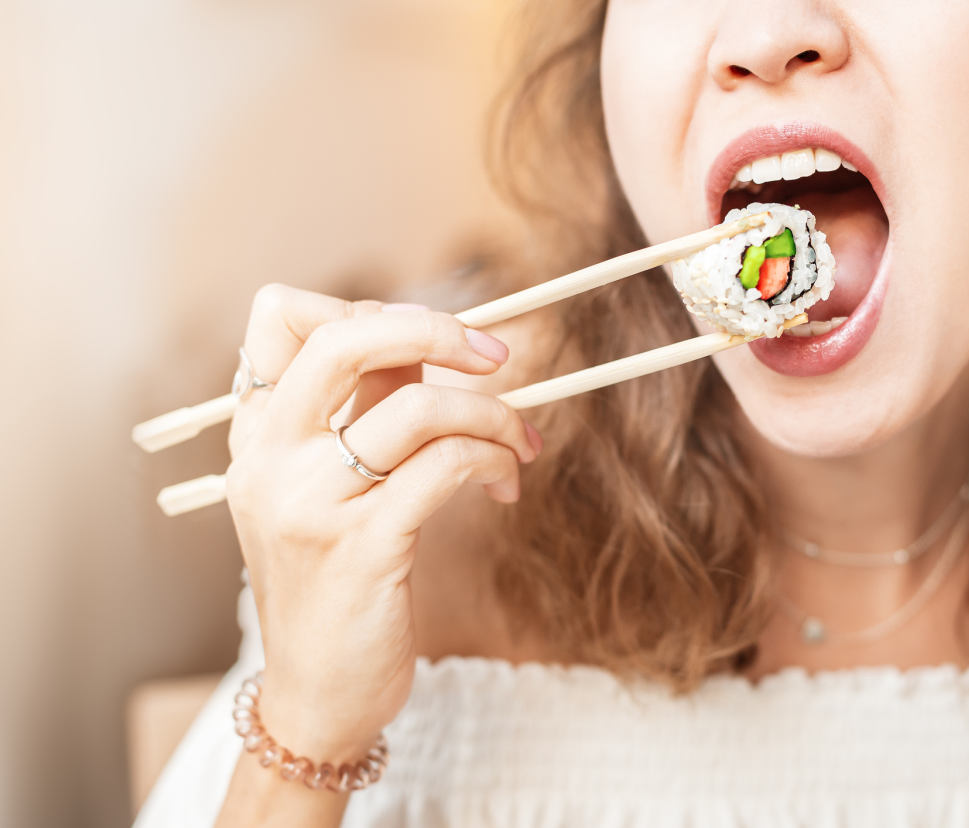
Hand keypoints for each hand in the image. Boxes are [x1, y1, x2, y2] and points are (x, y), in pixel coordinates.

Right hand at [225, 285, 539, 762]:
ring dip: (493, 414)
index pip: (280, 316)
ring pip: (418, 406)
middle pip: (345, 338)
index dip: (363, 306)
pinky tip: (506, 482)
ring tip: (519, 445)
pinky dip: (494, 459)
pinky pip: (447, 465)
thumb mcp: (326, 488)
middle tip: (496, 357)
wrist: (317, 693)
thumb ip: (361, 410)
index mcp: (255, 434)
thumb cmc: (334, 583)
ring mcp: (311, 503)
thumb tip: (427, 339)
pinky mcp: (363, 548)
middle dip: (437, 330)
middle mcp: (270, 459)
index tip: (423, 341)